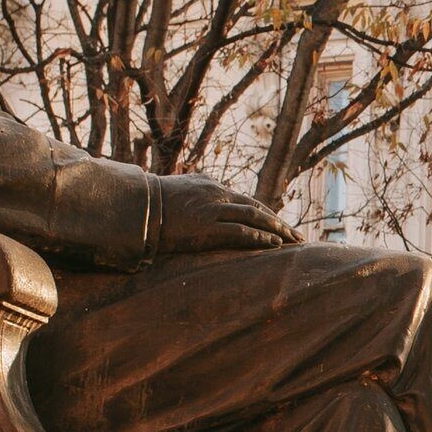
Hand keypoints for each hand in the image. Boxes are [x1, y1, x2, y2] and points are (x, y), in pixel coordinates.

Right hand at [147, 173, 298, 256]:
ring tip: (293, 242)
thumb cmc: (150, 205)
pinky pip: (242, 232)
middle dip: (279, 223)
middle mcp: (215, 193)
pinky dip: (261, 238)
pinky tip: (275, 246)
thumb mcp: (177, 192)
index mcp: (210, 185)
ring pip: (254, 218)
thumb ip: (195, 196)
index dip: (265, 213)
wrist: (134, 208)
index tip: (280, 225)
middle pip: (256, 207)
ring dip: (277, 231)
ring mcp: (212, 209)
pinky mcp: (207, 227)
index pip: (244, 199)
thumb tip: (200, 208)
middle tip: (297, 236)